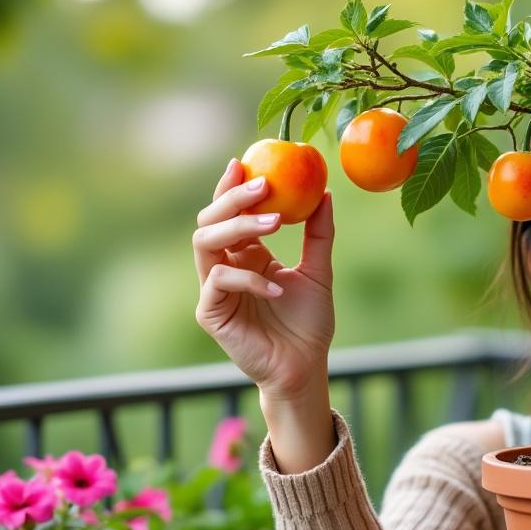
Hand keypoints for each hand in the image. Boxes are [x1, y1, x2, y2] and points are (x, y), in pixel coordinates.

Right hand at [193, 158, 335, 397]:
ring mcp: (214, 290)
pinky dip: (248, 279)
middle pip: (210, 220)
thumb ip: (318, 234)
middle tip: (263, 185)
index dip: (232, 187)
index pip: (229, 212)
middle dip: (232, 198)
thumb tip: (326, 192)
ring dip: (238, 227)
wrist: (305, 367)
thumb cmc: (309, 323)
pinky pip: (218, 281)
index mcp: (246, 254)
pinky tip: (276, 289)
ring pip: (204, 243)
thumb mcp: (319, 271)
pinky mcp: (210, 313)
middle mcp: (225, 267)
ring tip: (275, 223)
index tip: (246, 162)